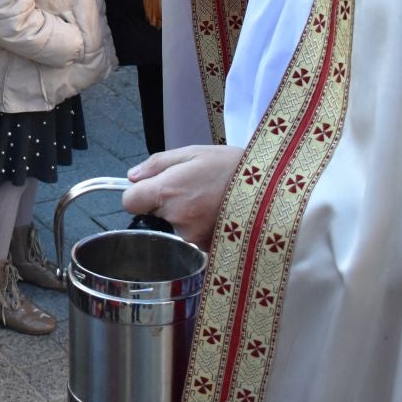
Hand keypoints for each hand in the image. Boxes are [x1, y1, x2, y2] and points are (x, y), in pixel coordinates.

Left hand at [121, 145, 243, 245]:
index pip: (130, 202)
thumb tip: (132, 176)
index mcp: (168, 191)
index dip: (137, 194)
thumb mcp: (193, 153)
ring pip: (172, 228)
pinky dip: (198, 228)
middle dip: (163, 204)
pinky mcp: (207, 249)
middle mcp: (176, 218)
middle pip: (152, 216)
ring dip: (182, 217)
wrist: (272, 190)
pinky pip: (190, 238)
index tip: (151, 188)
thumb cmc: (232, 166)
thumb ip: (157, 164)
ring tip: (208, 201)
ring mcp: (192, 237)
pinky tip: (215, 214)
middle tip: (190, 190)